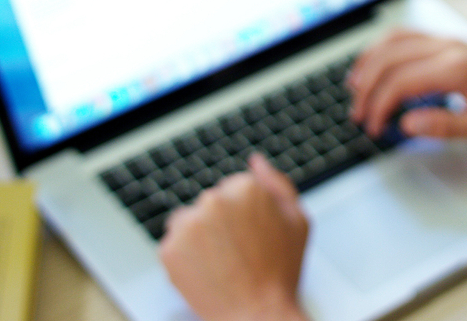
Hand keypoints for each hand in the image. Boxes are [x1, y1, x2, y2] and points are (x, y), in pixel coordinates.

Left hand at [159, 153, 310, 320]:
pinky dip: (185, 258)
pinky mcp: (169, 249)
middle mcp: (213, 199)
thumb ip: (277, 183)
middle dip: (221, 224)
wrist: (257, 316)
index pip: (234, 190)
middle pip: (210, 204)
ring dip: (199, 237)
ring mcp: (188, 224)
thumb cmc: (281, 273)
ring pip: (188, 222)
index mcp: (245, 187)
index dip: (245, 216)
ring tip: (221, 264)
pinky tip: (206, 272)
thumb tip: (257, 161)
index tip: (253, 237)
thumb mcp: (297, 221)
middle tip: (239, 254)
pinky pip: (174, 245)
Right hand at [347, 29, 466, 145]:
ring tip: (354, 86)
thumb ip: (444, 126)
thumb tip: (406, 123)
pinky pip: (406, 35)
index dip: (380, 106)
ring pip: (394, 40)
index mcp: (456, 68)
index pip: (401, 82)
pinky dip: (383, 48)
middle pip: (390, 59)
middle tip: (358, 114)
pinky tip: (374, 64)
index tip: (374, 128)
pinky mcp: (447, 40)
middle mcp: (448, 47)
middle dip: (368, 87)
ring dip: (369, 62)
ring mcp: (446, 39)